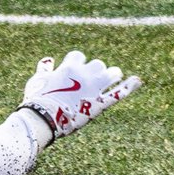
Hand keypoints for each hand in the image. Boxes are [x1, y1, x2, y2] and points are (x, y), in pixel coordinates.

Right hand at [20, 49, 141, 141]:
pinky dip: (129, 86)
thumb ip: (44, 69)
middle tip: (91, 80)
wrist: (43, 118)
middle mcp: (84, 74)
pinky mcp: (100, 103)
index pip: (78, 56)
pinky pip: (118, 93)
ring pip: (110, 73)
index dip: (77, 63)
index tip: (73, 72)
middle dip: (95, 70)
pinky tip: (137, 81)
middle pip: (97, 64)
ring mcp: (94, 88)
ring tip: (113, 77)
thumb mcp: (37, 81)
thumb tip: (48, 60)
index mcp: (69, 66)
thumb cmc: (37, 100)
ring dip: (112, 74)